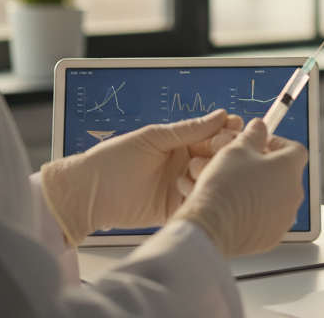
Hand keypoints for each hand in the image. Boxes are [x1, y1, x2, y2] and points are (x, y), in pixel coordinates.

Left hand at [40, 109, 242, 244]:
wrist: (88, 192)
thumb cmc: (113, 159)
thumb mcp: (154, 138)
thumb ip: (188, 130)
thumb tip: (221, 115)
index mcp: (181, 143)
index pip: (214, 134)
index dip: (227, 130)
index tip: (235, 127)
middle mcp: (186, 163)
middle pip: (219, 156)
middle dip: (225, 151)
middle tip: (222, 148)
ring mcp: (182, 186)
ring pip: (213, 178)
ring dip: (213, 173)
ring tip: (200, 170)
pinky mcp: (176, 208)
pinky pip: (198, 200)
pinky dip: (202, 193)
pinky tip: (196, 188)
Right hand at [172, 117, 307, 257]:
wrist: (211, 227)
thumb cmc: (225, 186)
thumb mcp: (237, 149)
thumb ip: (253, 135)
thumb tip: (260, 126)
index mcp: (289, 168)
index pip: (295, 149)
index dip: (277, 143)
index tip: (260, 144)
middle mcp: (293, 193)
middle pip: (285, 174)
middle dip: (265, 167)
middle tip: (242, 166)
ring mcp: (285, 217)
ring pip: (275, 197)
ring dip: (259, 189)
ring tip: (234, 187)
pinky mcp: (272, 236)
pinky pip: (267, 218)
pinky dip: (255, 212)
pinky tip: (234, 207)